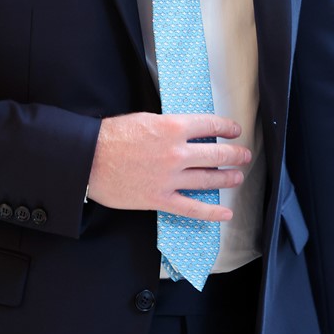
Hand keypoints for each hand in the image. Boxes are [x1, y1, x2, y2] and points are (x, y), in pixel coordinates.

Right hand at [87, 112, 250, 219]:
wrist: (89, 159)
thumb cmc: (112, 136)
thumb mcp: (145, 119)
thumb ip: (169, 126)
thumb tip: (186, 130)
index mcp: (173, 128)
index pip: (210, 125)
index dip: (226, 128)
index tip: (234, 131)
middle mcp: (177, 153)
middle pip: (216, 153)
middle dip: (234, 154)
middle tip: (244, 155)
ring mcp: (170, 178)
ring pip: (209, 179)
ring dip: (228, 178)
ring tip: (238, 176)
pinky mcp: (161, 199)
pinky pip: (192, 208)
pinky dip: (211, 213)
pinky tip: (225, 214)